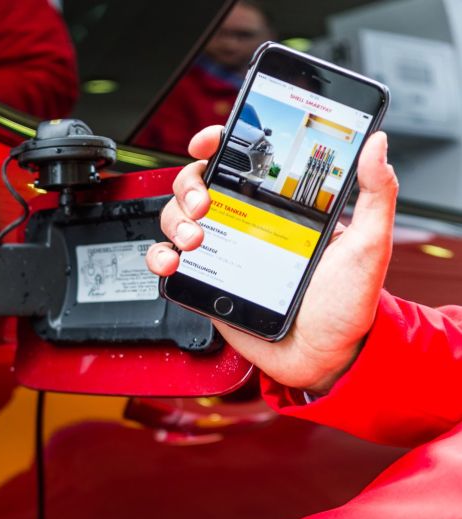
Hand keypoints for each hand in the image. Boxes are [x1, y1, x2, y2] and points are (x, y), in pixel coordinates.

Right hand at [146, 126, 397, 393]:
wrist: (325, 358)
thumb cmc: (348, 305)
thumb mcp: (370, 244)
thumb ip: (376, 194)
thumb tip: (377, 144)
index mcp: (279, 208)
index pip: (242, 161)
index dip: (219, 143)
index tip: (211, 142)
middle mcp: (246, 225)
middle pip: (197, 185)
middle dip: (189, 185)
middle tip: (204, 204)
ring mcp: (223, 253)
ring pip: (176, 218)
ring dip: (174, 220)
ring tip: (194, 239)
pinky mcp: (206, 283)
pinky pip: (169, 262)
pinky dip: (159, 257)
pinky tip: (172, 262)